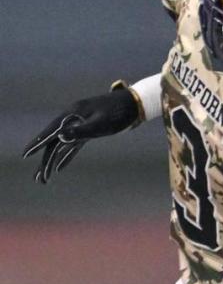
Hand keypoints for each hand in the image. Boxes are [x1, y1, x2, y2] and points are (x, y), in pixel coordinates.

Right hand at [22, 89, 140, 182]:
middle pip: (54, 142)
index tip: (25, 154)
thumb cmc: (119, 112)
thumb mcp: (101, 123)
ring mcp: (81, 124)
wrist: (135, 103)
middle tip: (39, 179)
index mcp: (72, 114)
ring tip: (45, 178)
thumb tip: (60, 137)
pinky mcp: (90, 129)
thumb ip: (81, 131)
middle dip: (45, 161)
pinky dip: (66, 156)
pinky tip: (60, 168)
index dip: (37, 143)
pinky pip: (73, 145)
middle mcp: (73, 119)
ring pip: (62, 145)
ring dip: (53, 161)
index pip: (51, 131)